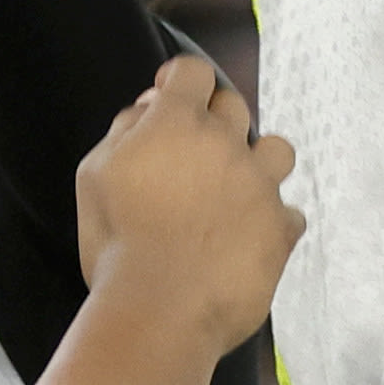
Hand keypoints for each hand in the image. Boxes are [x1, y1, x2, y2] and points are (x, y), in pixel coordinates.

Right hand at [72, 54, 303, 345]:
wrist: (158, 312)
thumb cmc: (117, 246)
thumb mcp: (95, 176)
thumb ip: (124, 130)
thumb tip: (149, 106)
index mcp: (176, 123)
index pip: (194, 72)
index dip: (181, 81)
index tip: (172, 96)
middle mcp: (225, 144)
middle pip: (235, 105)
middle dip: (214, 122)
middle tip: (191, 157)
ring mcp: (260, 185)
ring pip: (278, 149)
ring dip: (258, 163)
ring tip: (236, 190)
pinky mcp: (281, 228)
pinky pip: (289, 213)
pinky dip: (272, 222)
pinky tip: (248, 239)